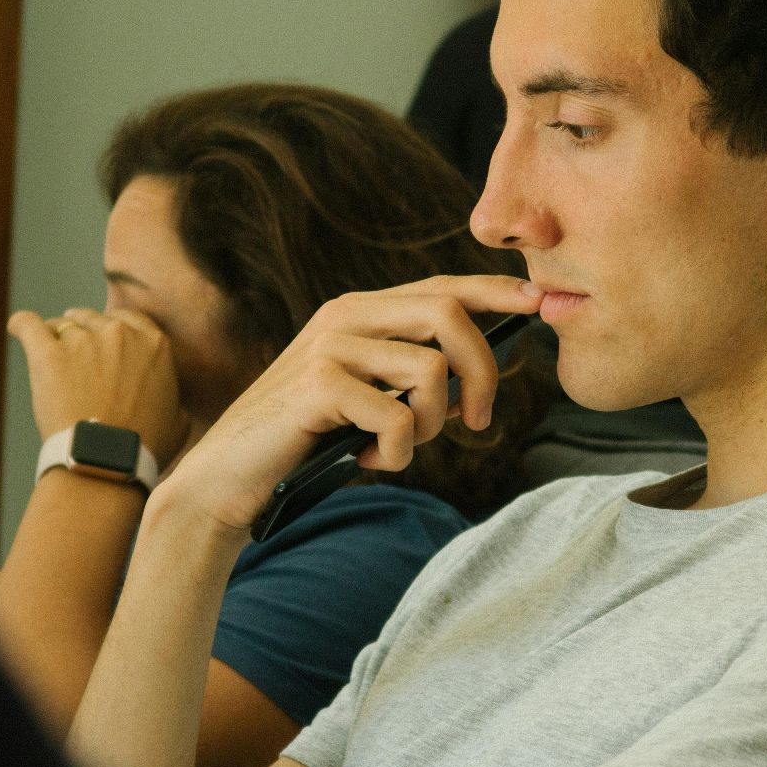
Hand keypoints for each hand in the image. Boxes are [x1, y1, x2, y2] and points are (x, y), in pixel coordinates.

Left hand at [8, 306, 190, 466]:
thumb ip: (173, 398)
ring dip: (57, 338)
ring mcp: (82, 340)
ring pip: (62, 324)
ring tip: (52, 361)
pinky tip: (17, 327)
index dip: (114, 330)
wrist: (105, 461)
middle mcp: (120, 333)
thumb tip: (172, 402)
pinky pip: (27, 324)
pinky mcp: (48, 353)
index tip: (105, 342)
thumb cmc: (144, 449)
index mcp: (154, 344)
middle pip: (93, 318)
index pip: (129, 319)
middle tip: (77, 355)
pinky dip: (21, 325)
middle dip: (84, 332)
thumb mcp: (179, 421)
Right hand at [159, 275, 542, 532]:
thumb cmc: (305, 442)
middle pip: (449, 316)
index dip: (495, 293)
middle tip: (477, 423)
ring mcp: (329, 347)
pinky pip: (397, 417)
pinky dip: (397, 453)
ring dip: (430, 426)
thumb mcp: (363, 396)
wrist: (228, 479)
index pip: (441, 288)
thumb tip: (474, 378)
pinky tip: (369, 460)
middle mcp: (345, 317)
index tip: (537, 305)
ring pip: (430, 372)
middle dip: (482, 372)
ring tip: (398, 447)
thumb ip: (405, 375)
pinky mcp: (317, 386)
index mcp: (359, 312)